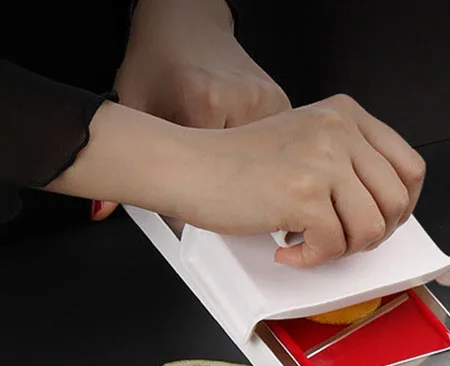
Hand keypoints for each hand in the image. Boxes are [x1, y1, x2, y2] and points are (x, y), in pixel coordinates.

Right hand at [47, 95, 425, 266]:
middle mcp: (340, 131)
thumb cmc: (240, 164)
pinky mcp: (304, 193)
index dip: (400, 207)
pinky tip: (288, 248)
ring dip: (342, 249)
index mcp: (346, 116)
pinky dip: (311, 258)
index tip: (376, 221)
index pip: (410, 168)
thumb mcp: (307, 143)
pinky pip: (334, 245)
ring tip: (311, 242)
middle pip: (396, 202)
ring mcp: (324, 160)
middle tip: (339, 239)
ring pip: (371, 228)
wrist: (190, 167)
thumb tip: (386, 209)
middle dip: (371, 235)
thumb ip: (349, 163)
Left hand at [92, 0, 289, 220]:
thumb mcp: (132, 102)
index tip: (184, 205)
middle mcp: (245, 100)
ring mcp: (270, 103)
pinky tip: (239, 147)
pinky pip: (275, 149)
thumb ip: (124, 160)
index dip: (193, 196)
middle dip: (219, 186)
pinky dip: (258, 156)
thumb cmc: (162, 57)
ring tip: (219, 156)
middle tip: (200, 177)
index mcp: (207, 99)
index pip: (207, 176)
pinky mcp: (283, 105)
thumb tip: (112, 210)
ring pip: (262, 165)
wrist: (187, 19)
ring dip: (242, 172)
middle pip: (240, 173)